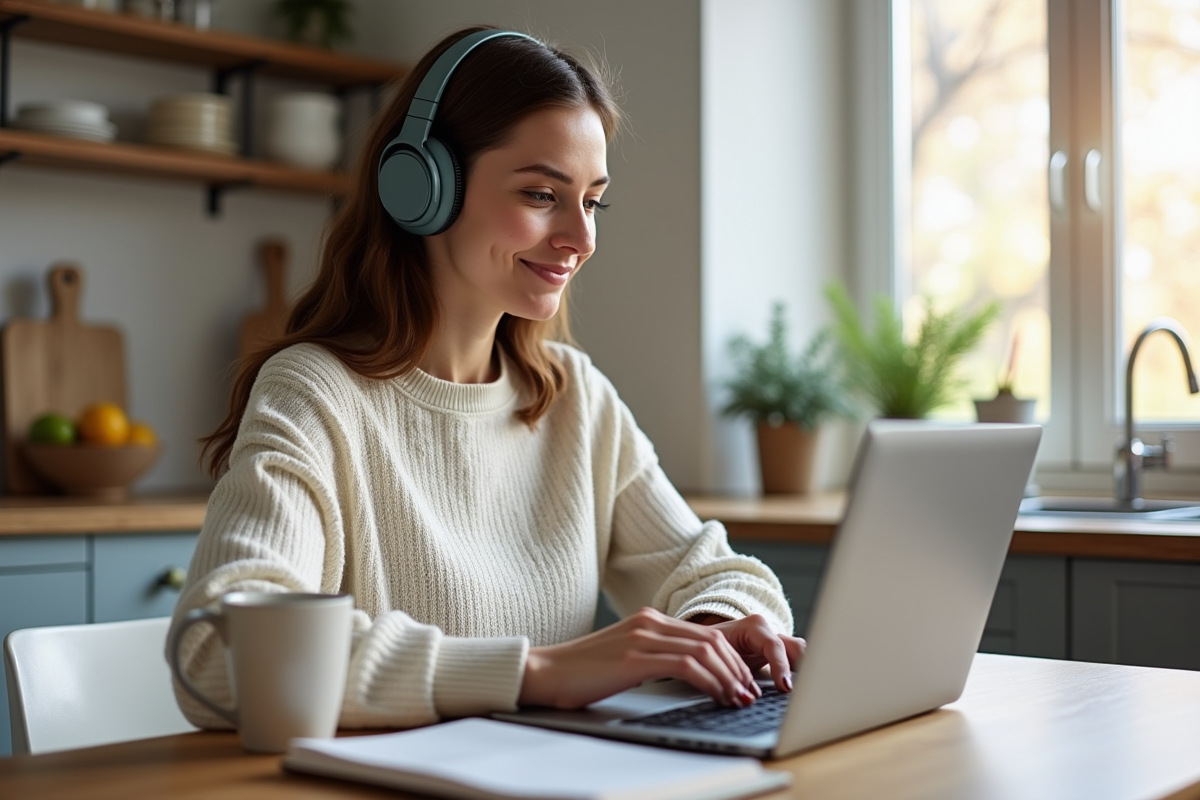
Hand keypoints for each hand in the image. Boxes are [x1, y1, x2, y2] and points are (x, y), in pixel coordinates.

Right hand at [519, 607, 760, 709]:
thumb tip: (686, 674)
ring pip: (704, 651)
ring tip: (738, 699)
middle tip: (749, 693)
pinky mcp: (635, 657)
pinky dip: (710, 681)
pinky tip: (717, 696)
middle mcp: (649, 622)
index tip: (743, 682)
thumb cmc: (582, 673)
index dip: (731, 658)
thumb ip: (654, 656)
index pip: (705, 633)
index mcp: (649, 619)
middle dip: (737, 668)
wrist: (545, 672)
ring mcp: (642, 637)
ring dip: (728, 677)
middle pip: (711, 639)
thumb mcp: (625, 657)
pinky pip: (686, 665)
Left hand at [692, 614, 805, 693]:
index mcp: (753, 627)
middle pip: (796, 648)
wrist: (708, 641)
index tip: (785, 687)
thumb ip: (733, 671)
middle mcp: (769, 631)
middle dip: (804, 667)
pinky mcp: (781, 654)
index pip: (774, 645)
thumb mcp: (718, 656)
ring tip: (810, 692)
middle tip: (807, 690)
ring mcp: (777, 641)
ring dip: (805, 672)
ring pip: (801, 654)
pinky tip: (805, 690)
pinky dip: (801, 675)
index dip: (781, 666)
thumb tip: (747, 695)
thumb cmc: (711, 648)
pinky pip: (797, 662)